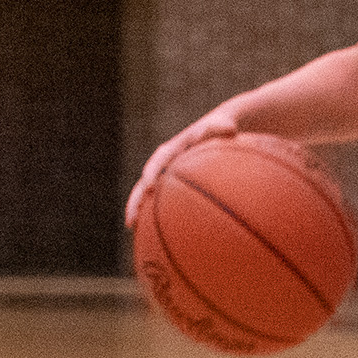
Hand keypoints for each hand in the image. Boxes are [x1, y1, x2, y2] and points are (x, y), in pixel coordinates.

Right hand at [125, 105, 240, 226]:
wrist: (217, 130)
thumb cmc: (222, 130)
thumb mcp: (223, 127)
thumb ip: (220, 129)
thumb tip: (227, 129)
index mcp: (173, 148)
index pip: (159, 160)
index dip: (153, 172)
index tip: (150, 187)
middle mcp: (164, 162)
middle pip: (144, 182)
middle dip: (136, 200)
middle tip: (130, 220)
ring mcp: (165, 172)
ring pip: (147, 193)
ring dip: (139, 209)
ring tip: (131, 228)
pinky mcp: (172, 182)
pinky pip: (160, 198)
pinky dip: (155, 211)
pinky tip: (155, 230)